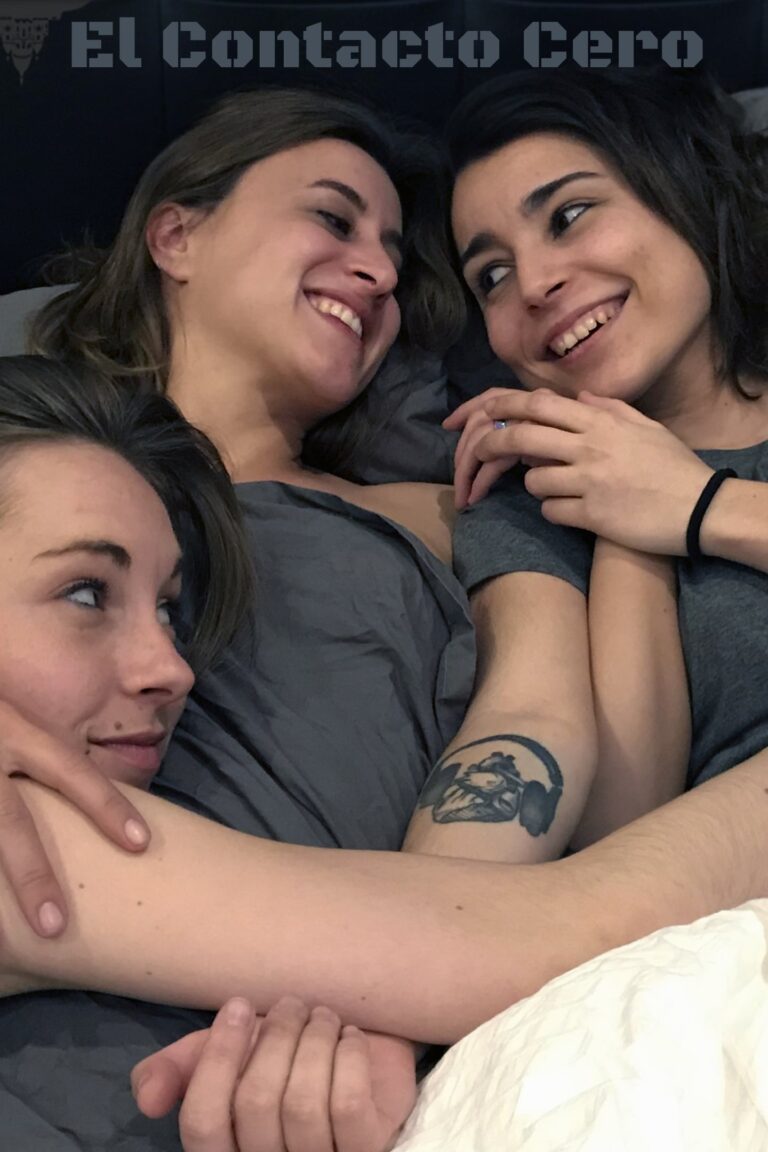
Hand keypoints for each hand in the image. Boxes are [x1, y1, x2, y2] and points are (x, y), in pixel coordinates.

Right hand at [0, 700, 149, 936]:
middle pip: (11, 822)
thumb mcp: (14, 716)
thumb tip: (105, 797)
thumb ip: (43, 754)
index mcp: (18, 731)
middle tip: (55, 927)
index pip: (71, 771)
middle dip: (32, 876)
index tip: (141, 844)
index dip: (107, 806)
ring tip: (3, 946)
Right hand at [131, 996, 417, 1151]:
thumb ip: (180, 1067)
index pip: (202, 1121)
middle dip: (276, 1037)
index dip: (217, 1058)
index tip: (238, 1005)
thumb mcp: (225, 1056)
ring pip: (304, 1103)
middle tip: (291, 1005)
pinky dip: (349, 1056)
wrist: (364, 1046)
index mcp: (227, 1149)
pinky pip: (349, 1104)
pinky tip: (350, 1037)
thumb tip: (146, 1096)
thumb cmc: (284, 1056)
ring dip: (314, 1040)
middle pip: (256, 1102)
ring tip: (322, 1017)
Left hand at [453, 388, 712, 553]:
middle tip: (476, 455)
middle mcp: (590, 446)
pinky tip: (575, 513)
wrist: (701, 509)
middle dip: (489, 445)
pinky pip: (551, 511)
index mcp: (600, 421)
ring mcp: (590, 481)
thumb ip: (610, 410)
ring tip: (559, 490)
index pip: (537, 404)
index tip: (475, 414)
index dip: (498, 406)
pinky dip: (555, 512)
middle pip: (521, 437)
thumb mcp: (646, 428)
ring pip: (533, 480)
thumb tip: (581, 400)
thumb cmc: (674, 468)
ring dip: (536, 486)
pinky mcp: (593, 515)